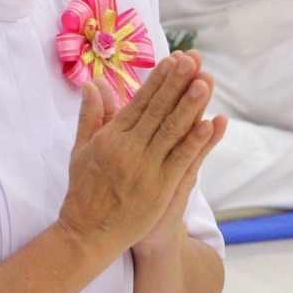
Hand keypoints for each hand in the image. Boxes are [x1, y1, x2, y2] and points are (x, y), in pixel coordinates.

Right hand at [57, 51, 224, 259]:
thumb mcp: (81, 149)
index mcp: (110, 136)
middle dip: (176, 83)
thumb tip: (94, 82)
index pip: (138, 101)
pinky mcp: (159, 187)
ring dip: (190, 105)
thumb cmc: (84, 191)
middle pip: (157, 109)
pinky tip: (211, 124)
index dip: (158, 80)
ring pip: (171, 130)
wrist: (87, 233)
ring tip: (205, 81)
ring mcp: (144, 167)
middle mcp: (127, 148)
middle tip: (193, 59)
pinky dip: (196, 142)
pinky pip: (181, 160)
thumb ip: (91, 114)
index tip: (173, 59)